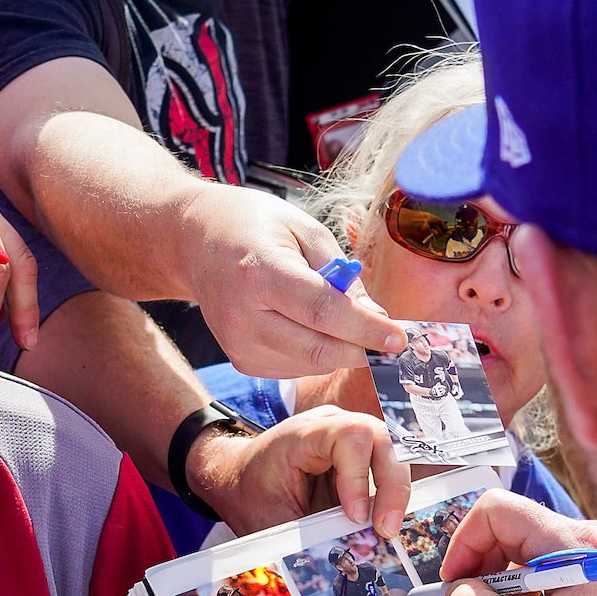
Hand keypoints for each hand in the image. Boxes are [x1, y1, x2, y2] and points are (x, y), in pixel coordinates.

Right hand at [174, 186, 404, 378]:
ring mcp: (238, 344)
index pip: (323, 311)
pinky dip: (317, 354)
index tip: (400, 338)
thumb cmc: (256, 226)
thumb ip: (342, 274)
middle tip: (390, 340)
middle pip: (318, 348)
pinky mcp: (240, 361)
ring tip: (346, 322)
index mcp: (260, 272)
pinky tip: (313, 328)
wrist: (196, 241)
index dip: (366, 329)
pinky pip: (295, 369)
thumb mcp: (305, 230)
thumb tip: (378, 318)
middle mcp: (243, 315)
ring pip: (311, 364)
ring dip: (341, 350)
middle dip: (362, 348)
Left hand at [185, 404, 409, 536]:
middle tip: (386, 530)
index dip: (359, 478)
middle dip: (392, 488)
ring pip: (394, 454)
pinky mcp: (362, 456)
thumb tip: (347, 562)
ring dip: (396, 493)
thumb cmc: (253, 495)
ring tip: (386, 531)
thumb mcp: (273, 520)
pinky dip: (391, 497)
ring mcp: (352, 436)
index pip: (351, 438)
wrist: (240, 479)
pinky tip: (384, 523)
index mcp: (305, 432)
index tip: (354, 516)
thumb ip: (311, 536)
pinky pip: (389, 469)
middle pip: (383, 442)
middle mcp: (334, 425)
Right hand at [436, 491, 596, 595]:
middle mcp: (585, 539)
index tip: (454, 581)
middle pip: (510, 527)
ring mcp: (595, 555)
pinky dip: (527, 590)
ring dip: (502, 582)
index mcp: (568, 546)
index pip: (496, 510)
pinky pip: (549, 566)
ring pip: (528, 550)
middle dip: (480, 565)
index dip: (464, 543)